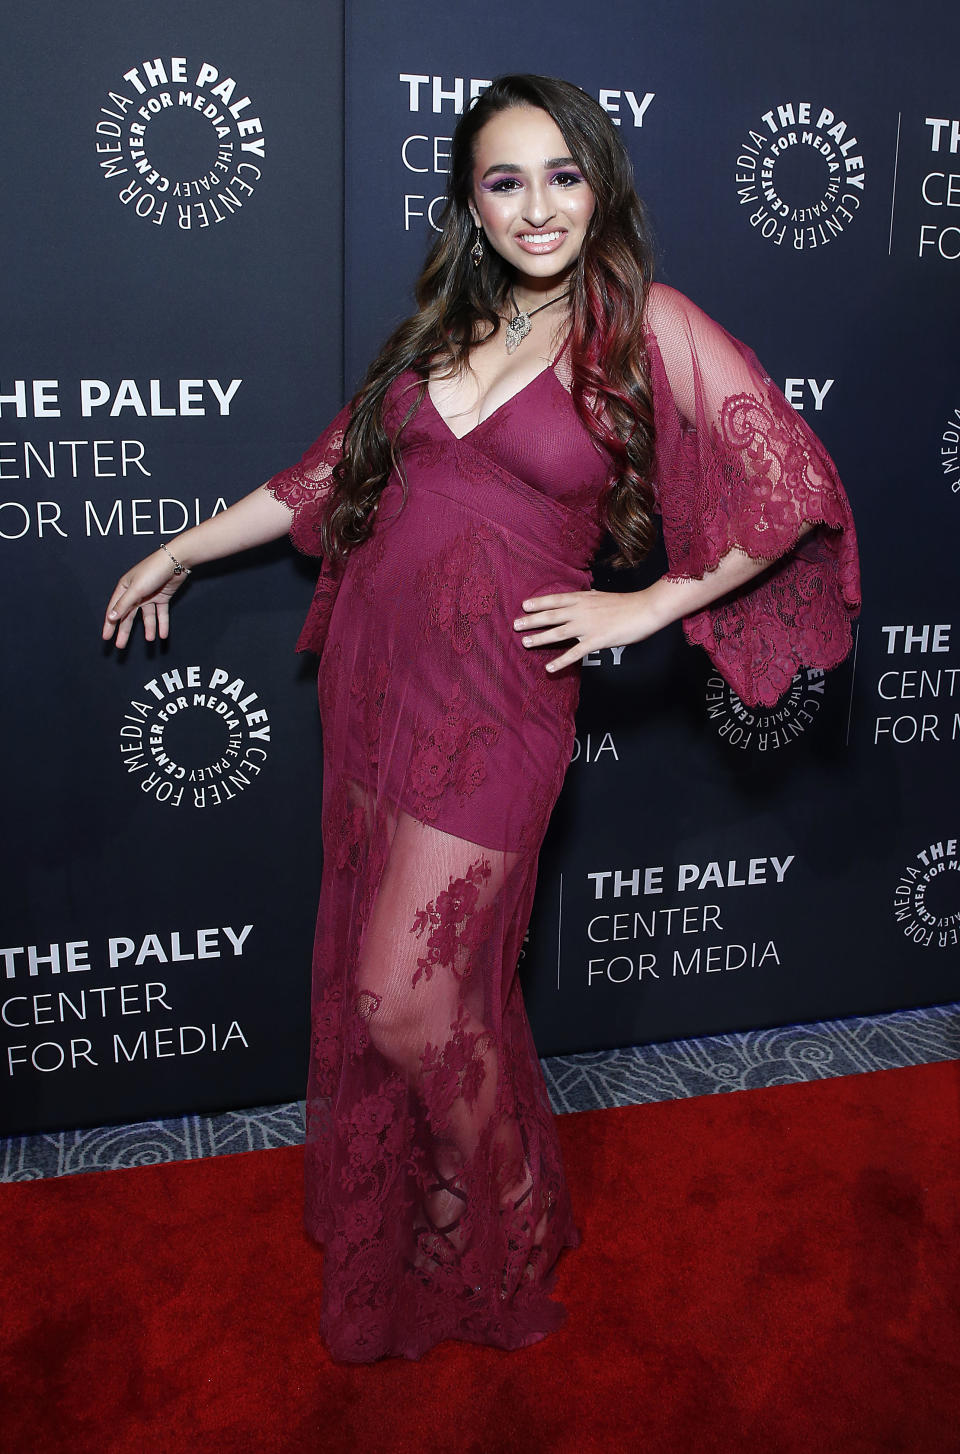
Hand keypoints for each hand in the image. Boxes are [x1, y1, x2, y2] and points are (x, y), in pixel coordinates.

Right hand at [102, 550, 187, 647]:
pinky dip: (162, 624)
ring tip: (149, 639)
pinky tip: (162, 635)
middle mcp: (135, 593)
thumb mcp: (136, 589)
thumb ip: (124, 605)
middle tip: (121, 645)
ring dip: (148, 628)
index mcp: (125, 588)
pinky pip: (161, 614)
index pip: (114, 609)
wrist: (176, 562)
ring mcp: (149, 596)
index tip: (106, 637)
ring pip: (146, 616)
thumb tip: (111, 617)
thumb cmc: (153, 571)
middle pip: (128, 615)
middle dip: (125, 631)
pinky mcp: (162, 597)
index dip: (109, 624)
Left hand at [513, 588, 660, 671]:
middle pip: (551, 615)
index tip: (524, 605)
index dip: (539, 602)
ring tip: (524, 642)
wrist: (645, 609)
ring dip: (539, 638)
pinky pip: (574, 653)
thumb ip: (590, 599)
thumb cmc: (627, 604)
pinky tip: (549, 668)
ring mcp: (587, 626)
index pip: (556, 599)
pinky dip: (561, 661)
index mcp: (583, 598)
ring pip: (557, 633)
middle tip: (515, 624)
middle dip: (531, 620)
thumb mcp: (603, 596)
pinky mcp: (596, 641)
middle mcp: (581, 611)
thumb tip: (583, 597)